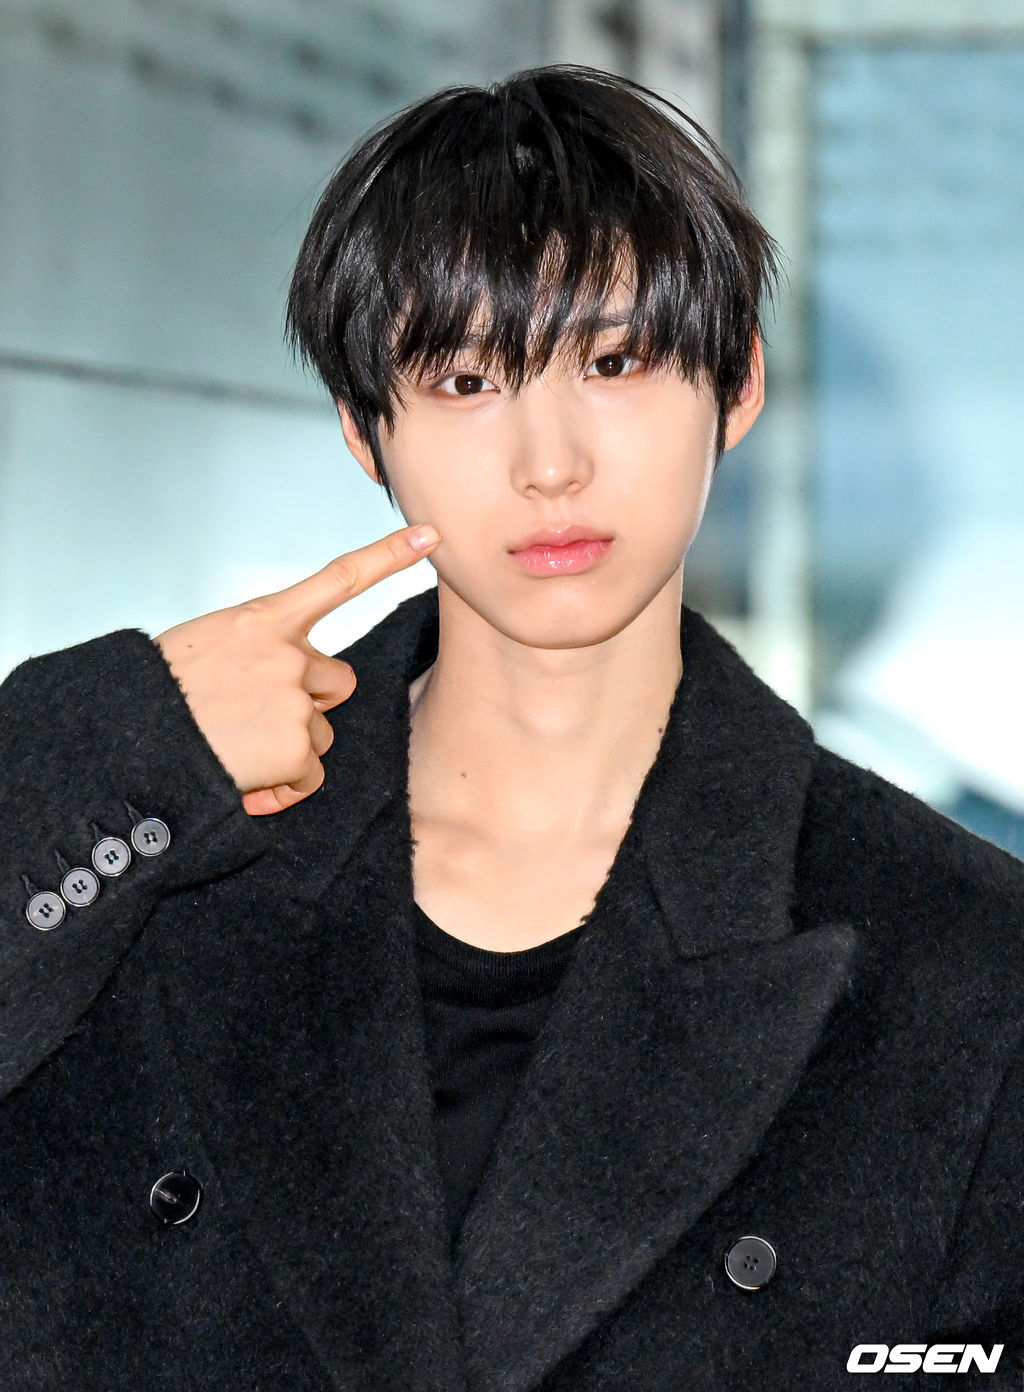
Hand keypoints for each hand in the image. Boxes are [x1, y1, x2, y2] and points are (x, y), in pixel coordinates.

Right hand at [154, 523, 439, 814]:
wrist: (131, 734)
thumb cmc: (163, 692)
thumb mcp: (210, 645)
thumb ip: (259, 651)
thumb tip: (293, 693)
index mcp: (264, 618)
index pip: (340, 579)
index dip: (389, 555)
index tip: (430, 533)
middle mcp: (288, 652)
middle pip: (337, 681)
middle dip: (310, 702)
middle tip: (253, 714)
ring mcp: (296, 698)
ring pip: (322, 730)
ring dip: (289, 746)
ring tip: (236, 745)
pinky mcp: (297, 746)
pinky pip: (309, 776)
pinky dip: (281, 786)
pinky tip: (244, 777)